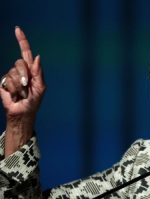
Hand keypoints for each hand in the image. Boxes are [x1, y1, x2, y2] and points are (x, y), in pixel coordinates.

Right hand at [0, 27, 45, 155]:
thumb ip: (38, 73)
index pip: (25, 52)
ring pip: (13, 73)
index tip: (17, 29)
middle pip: (19, 63)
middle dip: (24, 75)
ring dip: (19, 85)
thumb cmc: (34, 102)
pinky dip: (12, 89)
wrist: (22, 113)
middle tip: (26, 86)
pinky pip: (7, 81)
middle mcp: (20, 71)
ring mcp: (11, 76)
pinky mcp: (3, 82)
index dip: (22, 41)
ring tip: (22, 93)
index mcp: (31, 70)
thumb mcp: (40, 88)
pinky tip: (14, 95)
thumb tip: (36, 57)